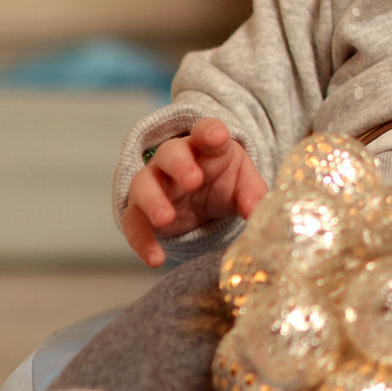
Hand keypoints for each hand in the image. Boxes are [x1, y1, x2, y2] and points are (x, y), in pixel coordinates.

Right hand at [120, 118, 265, 266]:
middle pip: (170, 153)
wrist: (204, 196)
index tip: (217, 137)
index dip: (210, 132)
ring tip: (165, 218)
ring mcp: (154, 183)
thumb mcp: (244, 183)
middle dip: (179, 165)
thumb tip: (257, 213)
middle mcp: (174, 159)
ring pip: (144, 185)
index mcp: (205, 146)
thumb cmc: (225, 179)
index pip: (205, 131)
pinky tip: (155, 259)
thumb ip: (253, 195)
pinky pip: (134, 223)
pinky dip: (142, 241)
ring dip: (153, 200)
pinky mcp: (141, 211)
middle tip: (193, 181)